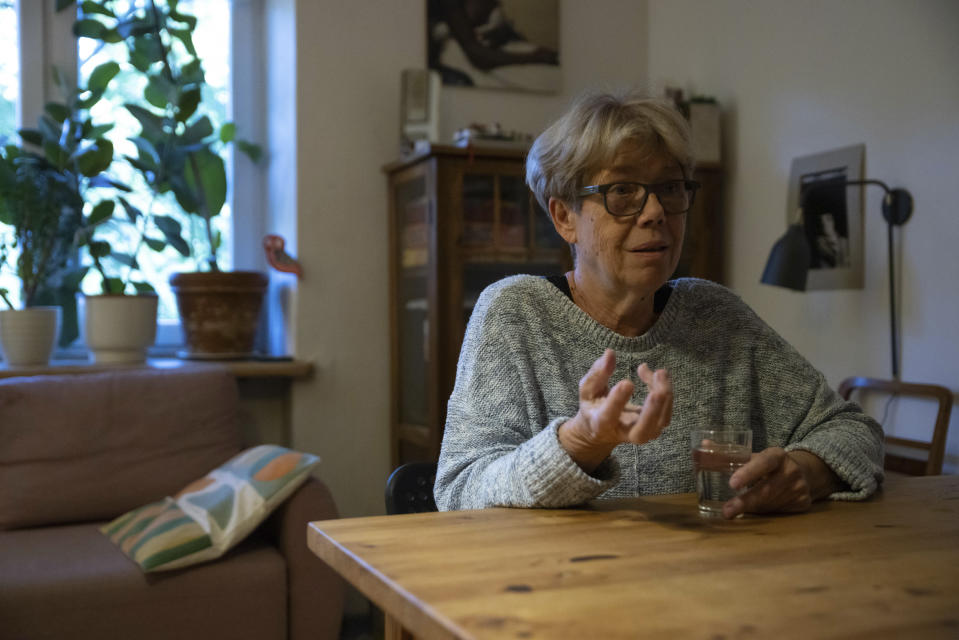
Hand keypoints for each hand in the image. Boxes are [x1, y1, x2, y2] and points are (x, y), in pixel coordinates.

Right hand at [558, 349, 672, 472]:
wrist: (601, 430)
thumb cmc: (592, 406)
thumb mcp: (587, 390)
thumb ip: (597, 373)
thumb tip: (610, 353)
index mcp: (601, 425)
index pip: (609, 416)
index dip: (618, 401)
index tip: (627, 382)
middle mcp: (623, 433)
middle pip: (642, 431)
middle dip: (652, 412)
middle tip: (657, 391)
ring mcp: (642, 433)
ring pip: (660, 422)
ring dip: (665, 398)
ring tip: (659, 372)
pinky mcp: (654, 427)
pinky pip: (666, 413)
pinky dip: (666, 392)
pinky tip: (657, 375)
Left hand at [723, 448, 838, 518]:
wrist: (804, 473)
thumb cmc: (769, 465)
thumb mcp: (754, 456)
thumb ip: (729, 453)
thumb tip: (704, 443)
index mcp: (778, 455)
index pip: (763, 462)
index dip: (748, 473)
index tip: (732, 484)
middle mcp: (791, 471)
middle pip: (766, 489)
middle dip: (744, 502)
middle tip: (726, 511)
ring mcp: (800, 488)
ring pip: (769, 503)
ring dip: (752, 508)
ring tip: (737, 508)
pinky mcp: (803, 503)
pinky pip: (777, 511)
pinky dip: (763, 511)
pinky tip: (757, 509)